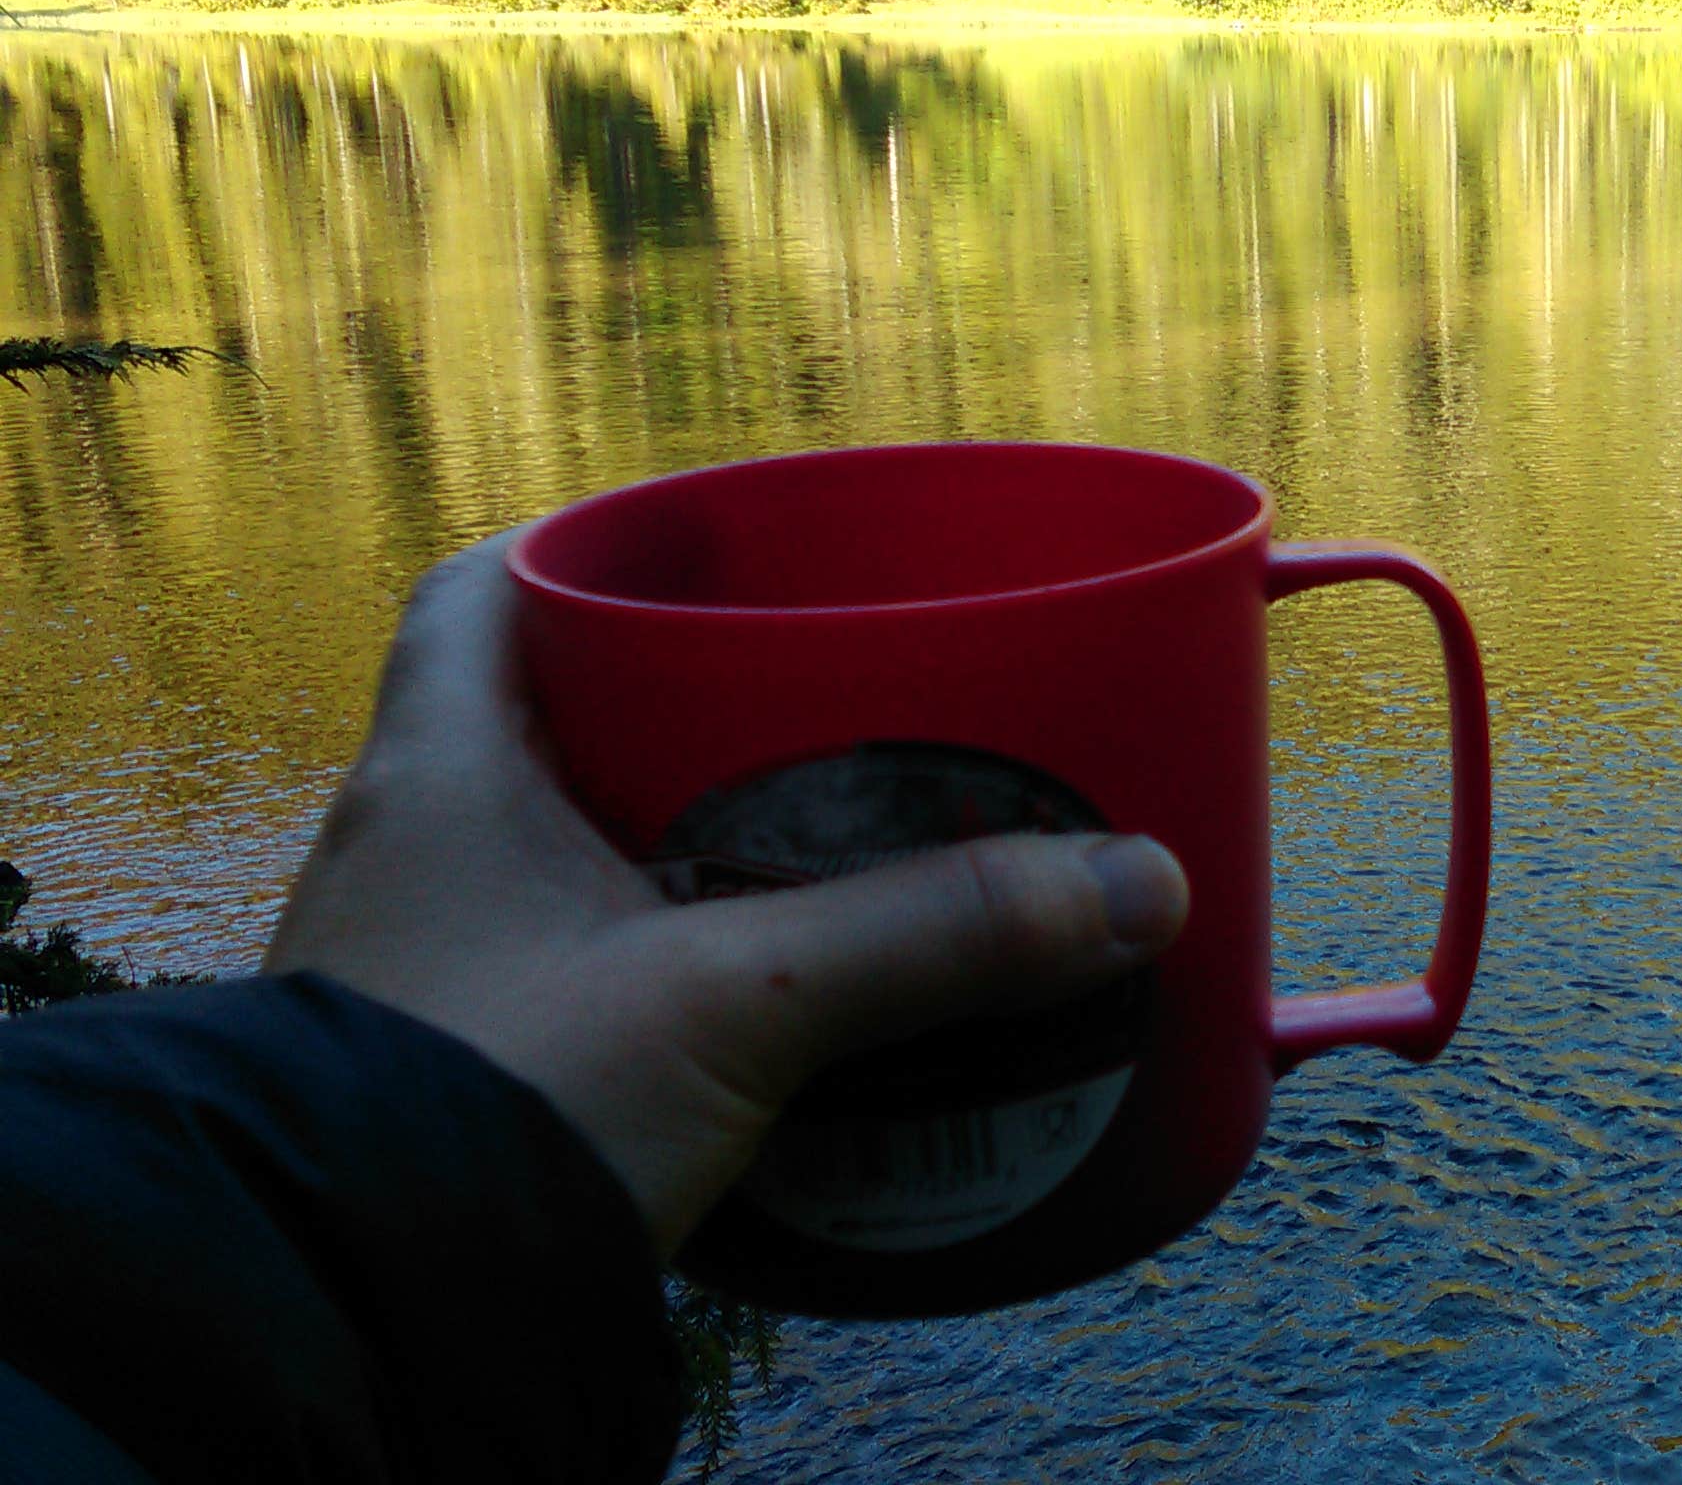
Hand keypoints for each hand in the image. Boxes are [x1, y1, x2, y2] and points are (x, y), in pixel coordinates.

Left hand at [264, 531, 1188, 1256]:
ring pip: (576, 855)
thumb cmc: (489, 1116)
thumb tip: (1138, 882)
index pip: (485, 592)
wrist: (353, 1325)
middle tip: (831, 703)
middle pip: (560, 719)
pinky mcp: (478, 1072)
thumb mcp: (738, 1004)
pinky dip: (684, 965)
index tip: (716, 546)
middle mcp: (416, 855)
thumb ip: (935, 935)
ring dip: (695, 844)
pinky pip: (590, 974)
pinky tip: (784, 1002)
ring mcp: (437, 971)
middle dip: (694, 707)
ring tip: (840, 846)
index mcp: (438, 776)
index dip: (593, 548)